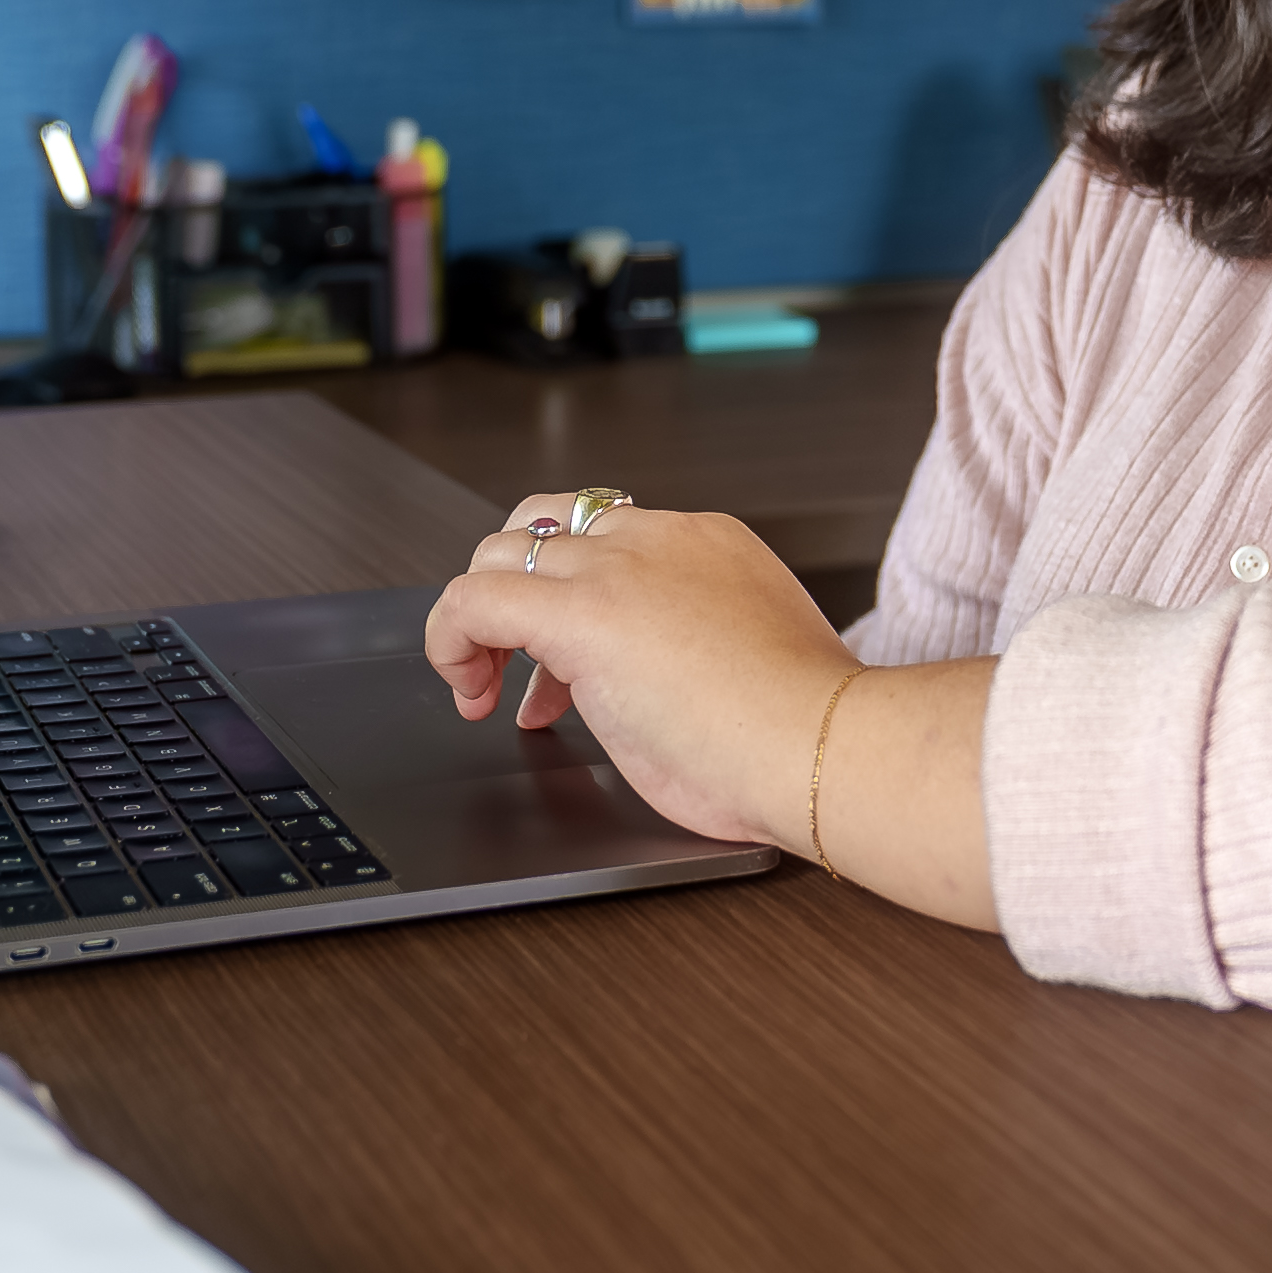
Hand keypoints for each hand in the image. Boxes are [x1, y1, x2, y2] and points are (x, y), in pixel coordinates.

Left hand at [425, 494, 854, 847]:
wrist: (821, 745)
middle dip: (520, 595)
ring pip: (501, 554)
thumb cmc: (804, 732)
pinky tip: (467, 690)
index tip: (577, 670)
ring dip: (482, 620)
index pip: (608, 537)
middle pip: (545, 528)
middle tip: (521, 671)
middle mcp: (658, 540)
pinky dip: (450, 639)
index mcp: (708, 543)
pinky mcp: (579, 614)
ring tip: (486, 688)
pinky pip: (472, 600)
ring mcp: (617, 571)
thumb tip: (667, 686)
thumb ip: (702, 648)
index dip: (574, 597)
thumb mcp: (754, 660)